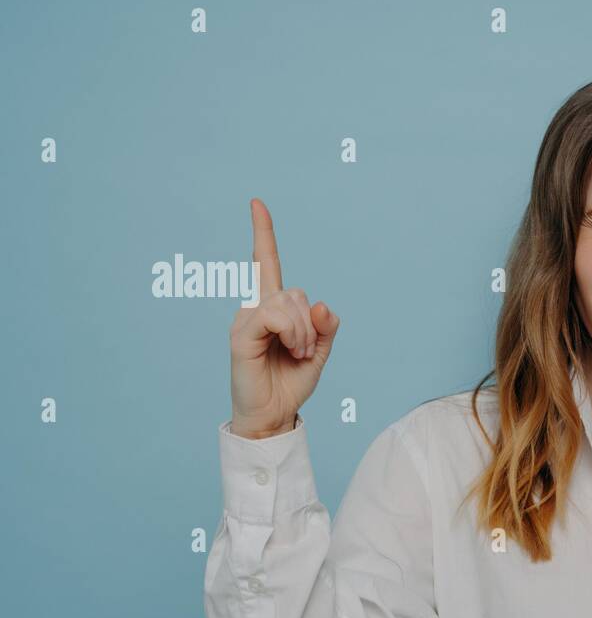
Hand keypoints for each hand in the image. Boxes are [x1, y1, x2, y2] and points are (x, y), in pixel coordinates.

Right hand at [229, 199, 339, 438]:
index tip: (257, 203)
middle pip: (295, 291)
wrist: (273, 415)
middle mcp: (255, 309)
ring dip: (304, 332)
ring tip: (296, 354)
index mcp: (273, 309)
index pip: (265, 264)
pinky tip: (290, 350)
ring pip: (288, 303)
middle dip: (311, 323)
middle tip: (305, 350)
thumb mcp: (319, 352)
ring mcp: (245, 320)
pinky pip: (274, 316)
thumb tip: (321, 305)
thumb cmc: (290, 383)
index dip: (263, 234)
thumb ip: (325, 328)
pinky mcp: (240, 335)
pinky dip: (292, 333)